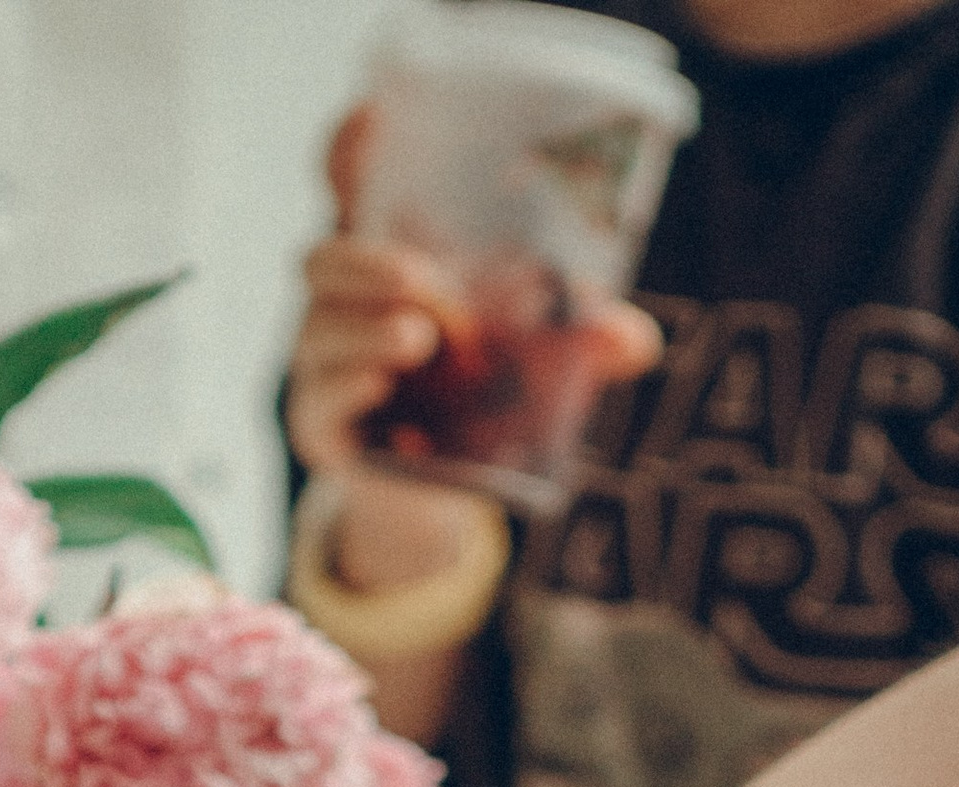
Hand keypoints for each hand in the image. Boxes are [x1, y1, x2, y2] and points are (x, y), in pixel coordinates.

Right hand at [288, 105, 661, 545]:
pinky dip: (346, 390)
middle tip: (423, 280)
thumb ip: (577, 341)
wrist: (435, 490)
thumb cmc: (473, 395)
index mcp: (385, 264)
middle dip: (366, 265)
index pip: (344, 192)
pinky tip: (378, 386)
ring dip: (365, 331)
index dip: (346, 150)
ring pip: (319, 332)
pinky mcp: (324, 431)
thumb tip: (638, 339)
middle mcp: (343, 308)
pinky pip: (319, 403)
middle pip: (320, 264)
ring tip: (419, 338)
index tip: (372, 125)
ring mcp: (325, 368)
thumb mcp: (528, 356)